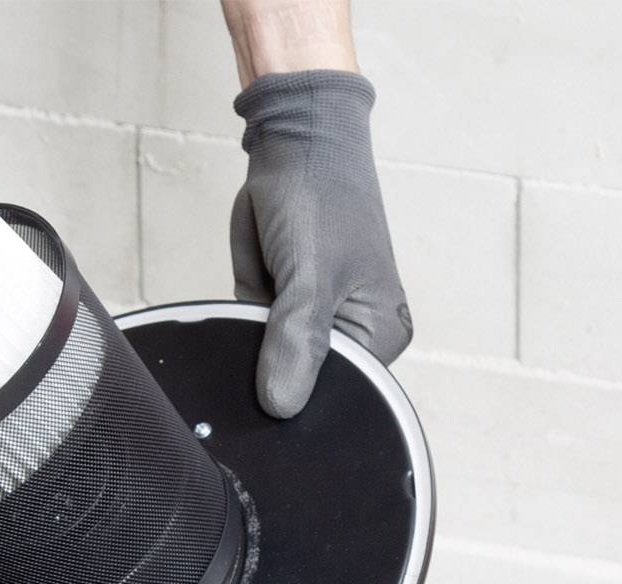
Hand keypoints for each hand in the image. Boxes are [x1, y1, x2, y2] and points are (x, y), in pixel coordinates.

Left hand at [230, 70, 411, 418]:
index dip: (296, 388)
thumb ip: (295, 342)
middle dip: (272, 353)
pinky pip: (252, 329)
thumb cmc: (319, 195)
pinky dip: (242, 306)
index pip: (335, 393)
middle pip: (299, 380)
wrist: (293, 138)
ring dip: (252, 327)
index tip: (272, 360)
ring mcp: (317, 320)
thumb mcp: (310, 274)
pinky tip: (258, 270)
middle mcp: (354, 334)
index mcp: (379, 334)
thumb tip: (280, 407)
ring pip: (268, 356)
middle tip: (271, 298)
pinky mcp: (287, 305)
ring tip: (269, 273)